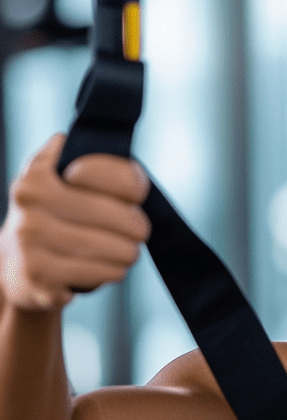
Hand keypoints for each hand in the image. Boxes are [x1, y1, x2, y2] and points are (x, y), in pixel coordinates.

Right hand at [0, 134, 150, 311]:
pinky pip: (104, 273)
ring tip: (122, 250)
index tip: (135, 196)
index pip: (116, 178)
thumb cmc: (51, 216)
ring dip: (128, 253)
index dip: (136, 188)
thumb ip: (73, 155)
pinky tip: (106, 266)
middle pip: (123, 220)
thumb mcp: (54, 178)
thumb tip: (78, 140)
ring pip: (118, 250)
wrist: (17, 266)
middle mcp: (30, 210)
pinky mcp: (42, 279)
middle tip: (137, 232)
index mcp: (37, 180)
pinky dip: (114, 271)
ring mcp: (32, 245)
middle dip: (138, 229)